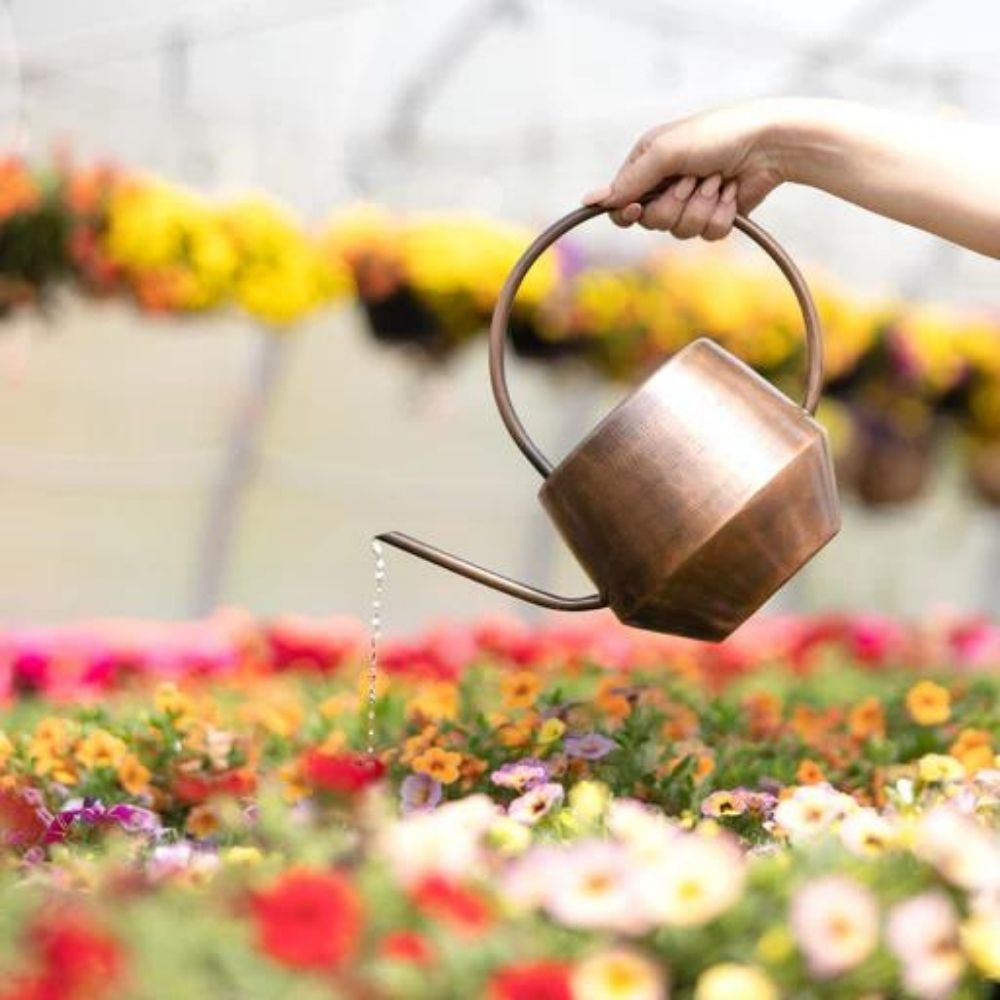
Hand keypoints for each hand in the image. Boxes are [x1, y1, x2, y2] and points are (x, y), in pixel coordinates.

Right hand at [581, 103, 786, 239]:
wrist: (769, 144)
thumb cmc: (717, 136)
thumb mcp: (666, 152)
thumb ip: (630, 180)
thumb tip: (590, 202)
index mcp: (648, 165)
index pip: (620, 203)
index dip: (627, 213)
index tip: (636, 210)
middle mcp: (666, 185)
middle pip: (651, 222)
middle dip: (675, 204)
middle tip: (694, 179)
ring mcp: (690, 203)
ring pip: (681, 231)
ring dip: (702, 207)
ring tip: (717, 182)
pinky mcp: (714, 217)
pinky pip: (707, 235)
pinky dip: (721, 214)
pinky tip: (732, 193)